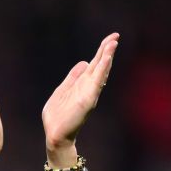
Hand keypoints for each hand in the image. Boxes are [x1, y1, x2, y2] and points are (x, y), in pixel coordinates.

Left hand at [41, 33, 118, 159]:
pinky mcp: (88, 99)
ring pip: (101, 71)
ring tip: (113, 42)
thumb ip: (73, 77)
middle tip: (115, 36)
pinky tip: (106, 58)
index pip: (94, 64)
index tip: (110, 39)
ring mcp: (89, 93)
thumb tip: (83, 62)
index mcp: (82, 84)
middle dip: (107, 50)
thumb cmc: (57, 116)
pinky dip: (102, 69)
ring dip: (107, 56)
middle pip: (100, 64)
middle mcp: (88, 87)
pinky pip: (97, 81)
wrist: (55, 134)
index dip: (101, 51)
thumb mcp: (62, 90)